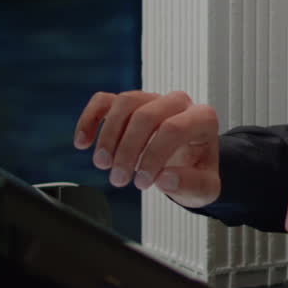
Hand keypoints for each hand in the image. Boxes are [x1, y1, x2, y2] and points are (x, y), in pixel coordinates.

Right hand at [73, 90, 221, 208]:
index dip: (153, 156)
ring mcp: (153, 99)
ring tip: (103, 164)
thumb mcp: (205, 189)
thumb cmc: (196, 172)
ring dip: (108, 136)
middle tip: (119, 178)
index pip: (173, 128)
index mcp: (202, 119)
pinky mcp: (130, 104)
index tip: (142, 183)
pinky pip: (105, 101)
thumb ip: (192, 185)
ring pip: (125, 103)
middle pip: (146, 115)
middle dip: (127, 150)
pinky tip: (82, 143)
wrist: (188, 164)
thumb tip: (165, 178)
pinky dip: (90, 119)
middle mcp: (179, 103)